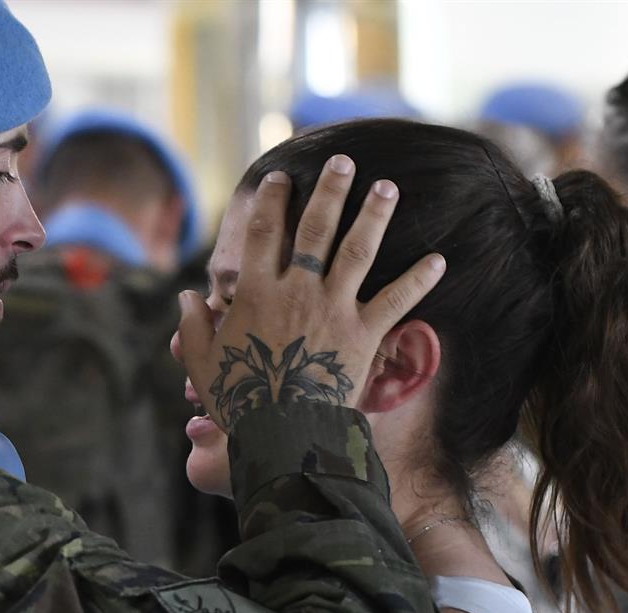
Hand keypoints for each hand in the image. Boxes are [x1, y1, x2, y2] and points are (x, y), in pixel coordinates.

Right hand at [177, 156, 445, 431]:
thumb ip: (194, 328)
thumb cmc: (239, 402)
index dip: (271, 202)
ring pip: (357, 251)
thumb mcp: (202, 365)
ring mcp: (334, 309)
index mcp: (256, 294)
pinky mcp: (364, 334)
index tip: (281, 178)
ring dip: (374, 215)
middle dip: (330, 191)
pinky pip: (396, 301)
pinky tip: (440, 259)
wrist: (283, 434)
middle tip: (344, 162)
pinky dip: (419, 280)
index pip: (263, 234)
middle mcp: (297, 291)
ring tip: (388, 187)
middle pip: (315, 229)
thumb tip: (188, 298)